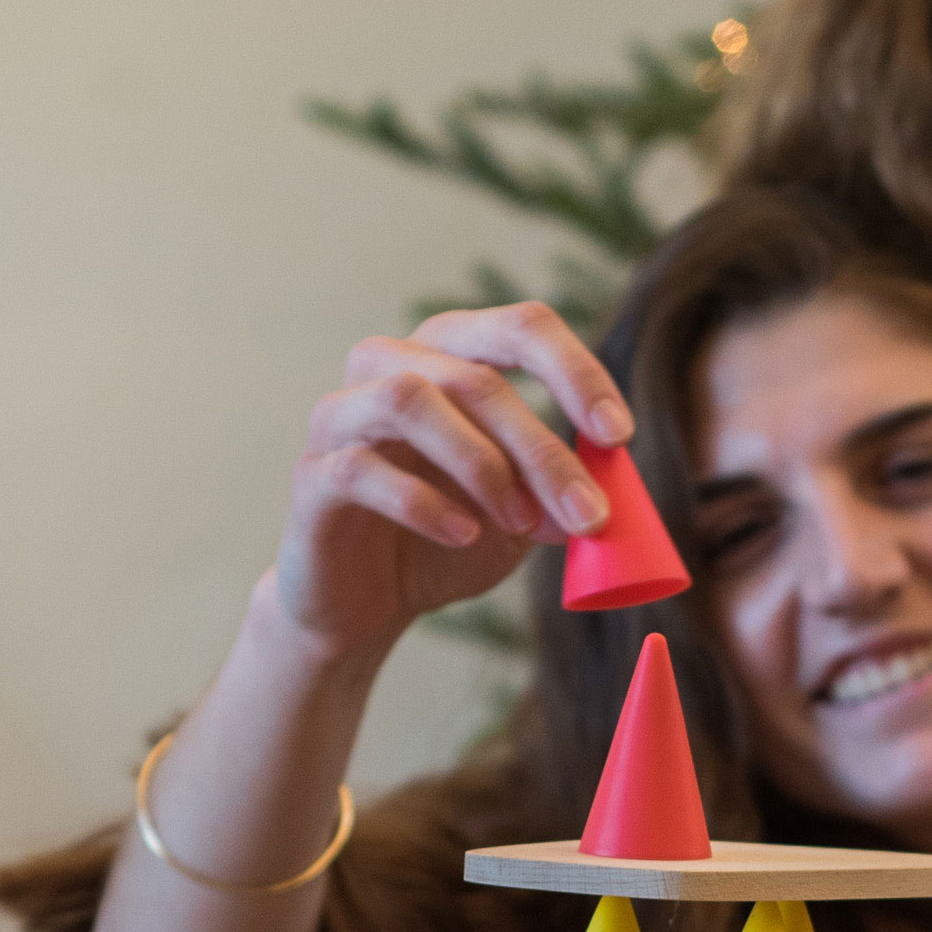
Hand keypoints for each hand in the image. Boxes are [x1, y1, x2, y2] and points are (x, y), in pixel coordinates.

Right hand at [273, 302, 633, 653]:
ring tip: (521, 524)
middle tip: (588, 513)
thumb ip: (562, 494)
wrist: (365, 604)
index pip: (522, 327)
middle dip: (543, 449)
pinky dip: (424, 502)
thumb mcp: (525, 517)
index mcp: (453, 354)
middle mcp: (392, 364)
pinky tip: (464, 535)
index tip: (618, 435)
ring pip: (411, 399)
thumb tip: (610, 494)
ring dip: (483, 465)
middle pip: (475, 376)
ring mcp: (342, 414)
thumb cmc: (450, 540)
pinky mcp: (312, 473)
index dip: (576, 373)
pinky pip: (363, 468)